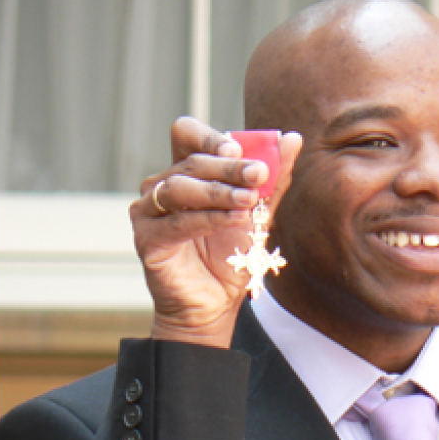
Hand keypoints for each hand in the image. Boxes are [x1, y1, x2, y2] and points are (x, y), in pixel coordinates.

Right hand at [130, 117, 301, 347]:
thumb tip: (293, 138)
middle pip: (190, 161)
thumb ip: (272, 180)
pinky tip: (235, 219)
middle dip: (229, 167)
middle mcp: (161, 187)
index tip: (240, 148)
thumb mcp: (258, 214)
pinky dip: (209, 218)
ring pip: (181, 187)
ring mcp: (149, 211)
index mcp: (186, 172)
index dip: (210, 137)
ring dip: (219, 191)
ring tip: (249, 200)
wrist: (215, 304)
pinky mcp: (145, 238)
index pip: (186, 134)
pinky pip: (177, 222)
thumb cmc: (231, 257)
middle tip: (259, 173)